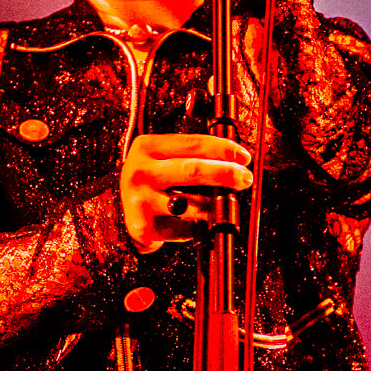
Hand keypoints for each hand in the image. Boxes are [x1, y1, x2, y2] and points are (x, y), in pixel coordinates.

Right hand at [119, 133, 252, 253]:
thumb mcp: (164, 160)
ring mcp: (139, 199)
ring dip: (214, 205)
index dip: (224, 150)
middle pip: (192, 170)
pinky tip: (198, 223)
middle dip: (225, 174)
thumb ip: (192, 156)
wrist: (126, 213)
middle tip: (244, 179)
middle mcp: (140, 171)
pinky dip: (198, 226)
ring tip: (225, 203)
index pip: (193, 143)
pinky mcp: (142, 225)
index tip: (243, 157)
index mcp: (148, 147)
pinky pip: (182, 227)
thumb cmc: (152, 183)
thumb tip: (234, 162)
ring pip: (190, 203)